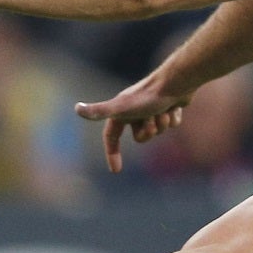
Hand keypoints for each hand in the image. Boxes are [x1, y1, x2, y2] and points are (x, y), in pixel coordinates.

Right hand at [75, 74, 189, 173]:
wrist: (176, 82)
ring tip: (164, 111)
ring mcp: (152, 107)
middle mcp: (135, 108)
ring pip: (157, 130)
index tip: (116, 170)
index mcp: (121, 110)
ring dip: (161, 124)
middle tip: (151, 121)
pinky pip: (171, 123)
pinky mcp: (168, 105)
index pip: (111, 136)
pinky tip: (174, 107)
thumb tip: (76, 108)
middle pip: (139, 137)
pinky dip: (173, 118)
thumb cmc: (147, 97)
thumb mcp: (121, 108)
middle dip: (147, 132)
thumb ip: (99, 111)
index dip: (112, 152)